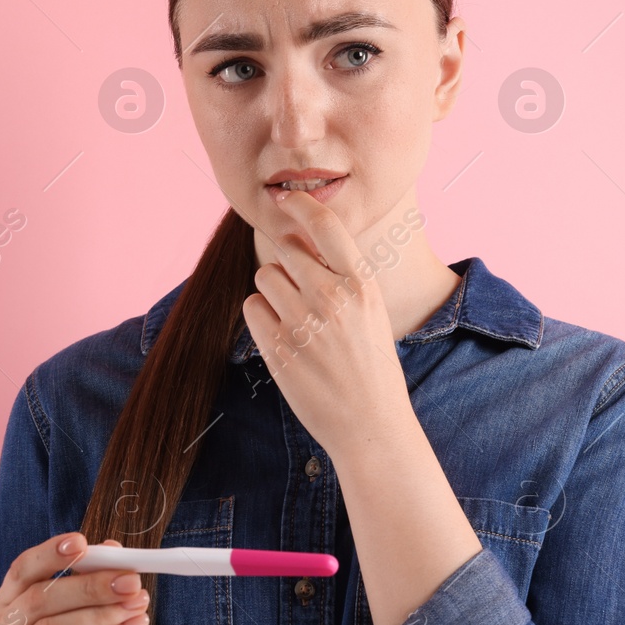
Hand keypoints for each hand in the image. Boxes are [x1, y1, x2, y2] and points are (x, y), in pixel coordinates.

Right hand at [0, 534, 150, 624]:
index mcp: (9, 603)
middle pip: (39, 600)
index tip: (81, 543)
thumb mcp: (99, 608)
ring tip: (137, 605)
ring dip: (101, 614)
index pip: (22, 571)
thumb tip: (110, 548)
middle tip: (130, 580)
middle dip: (89, 586)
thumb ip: (98, 576)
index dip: (49, 554)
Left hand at [242, 188, 413, 458]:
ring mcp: (303, 324)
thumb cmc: (372, 367)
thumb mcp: (371, 312)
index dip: (302, 206)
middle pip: (286, 249)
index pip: (326, 226)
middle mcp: (333, 298)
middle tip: (300, 290)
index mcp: (362, 284)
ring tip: (294, 317)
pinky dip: (261, 316)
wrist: (370, 425)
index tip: (286, 199)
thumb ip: (341, 278)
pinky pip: (252, 307)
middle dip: (287, 262)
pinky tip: (282, 335)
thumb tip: (300, 243)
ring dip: (272, 290)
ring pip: (264, 276)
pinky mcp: (278, 349)